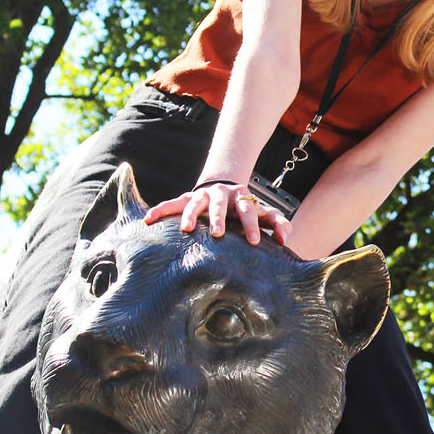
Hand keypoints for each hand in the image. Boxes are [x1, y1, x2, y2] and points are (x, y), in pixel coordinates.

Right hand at [144, 180, 291, 246]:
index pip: (249, 210)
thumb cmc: (246, 211)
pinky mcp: (186, 199)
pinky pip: (171, 203)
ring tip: (186, 229)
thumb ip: (278, 224)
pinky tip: (148, 219)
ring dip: (190, 214)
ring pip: (195, 202)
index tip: (254, 242)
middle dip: (219, 218)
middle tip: (218, 233)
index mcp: (243, 199)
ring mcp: (203, 196)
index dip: (251, 225)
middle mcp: (222, 195)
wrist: (226, 192)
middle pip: (221, 204)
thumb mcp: (264, 215)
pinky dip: (160, 210)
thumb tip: (284, 238)